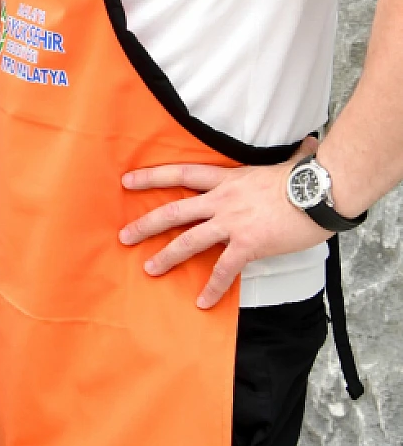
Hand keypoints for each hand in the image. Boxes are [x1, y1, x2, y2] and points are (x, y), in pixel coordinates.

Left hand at [120, 137, 326, 308]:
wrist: (320, 192)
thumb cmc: (306, 178)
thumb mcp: (285, 164)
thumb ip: (289, 157)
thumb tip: (309, 144)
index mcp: (226, 179)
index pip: (180, 174)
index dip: (151, 177)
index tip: (127, 181)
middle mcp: (222, 200)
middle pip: (174, 211)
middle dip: (146, 224)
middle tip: (124, 236)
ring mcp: (232, 223)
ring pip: (189, 241)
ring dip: (167, 256)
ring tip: (149, 268)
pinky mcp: (248, 244)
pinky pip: (224, 270)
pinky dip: (212, 287)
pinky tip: (203, 302)